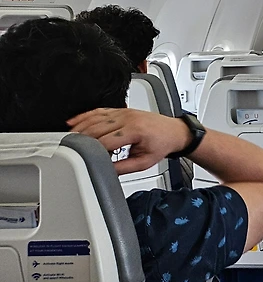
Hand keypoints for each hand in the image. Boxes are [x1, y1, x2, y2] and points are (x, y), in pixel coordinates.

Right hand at [68, 108, 190, 174]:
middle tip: (71, 152)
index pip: (105, 141)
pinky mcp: (121, 110)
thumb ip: (123, 168)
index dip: (93, 153)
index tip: (85, 160)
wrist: (174, 132)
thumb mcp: (144, 162)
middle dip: (82, 141)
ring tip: (68, 140)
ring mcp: (124, 112)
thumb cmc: (162, 144)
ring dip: (79, 128)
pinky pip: (99, 111)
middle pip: (96, 129)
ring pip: (94, 118)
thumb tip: (105, 172)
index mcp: (134, 131)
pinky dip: (84, 116)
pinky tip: (74, 122)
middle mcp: (128, 118)